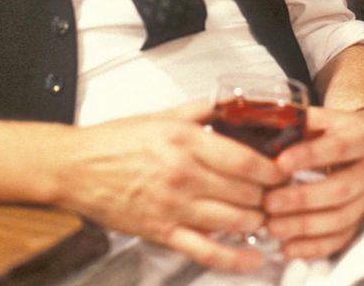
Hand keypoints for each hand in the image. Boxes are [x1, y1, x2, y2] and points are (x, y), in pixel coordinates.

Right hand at [56, 100, 285, 271]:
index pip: (247, 161)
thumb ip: (201, 110)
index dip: (275, 169)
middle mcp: (184, 175)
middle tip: (280, 195)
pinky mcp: (164, 233)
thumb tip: (233, 104)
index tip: (285, 170)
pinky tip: (256, 259)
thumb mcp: (161, 115)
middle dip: (270, 196)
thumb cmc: (117, 140)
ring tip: (267, 217)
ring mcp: (175, 207)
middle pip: (247, 193)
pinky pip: (209, 252)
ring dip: (258, 222)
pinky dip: (237, 260)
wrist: (78, 167)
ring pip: (235, 222)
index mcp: (185, 141)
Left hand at [265, 106, 363, 259]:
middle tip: (268, 202)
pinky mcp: (361, 218)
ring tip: (271, 226)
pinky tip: (288, 247)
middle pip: (339, 190)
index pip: (336, 148)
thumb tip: (260, 123)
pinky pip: (341, 238)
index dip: (308, 156)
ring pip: (340, 219)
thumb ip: (297, 120)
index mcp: (361, 137)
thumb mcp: (323, 117)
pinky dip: (314, 247)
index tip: (278, 163)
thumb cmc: (336, 128)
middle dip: (301, 199)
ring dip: (303, 227)